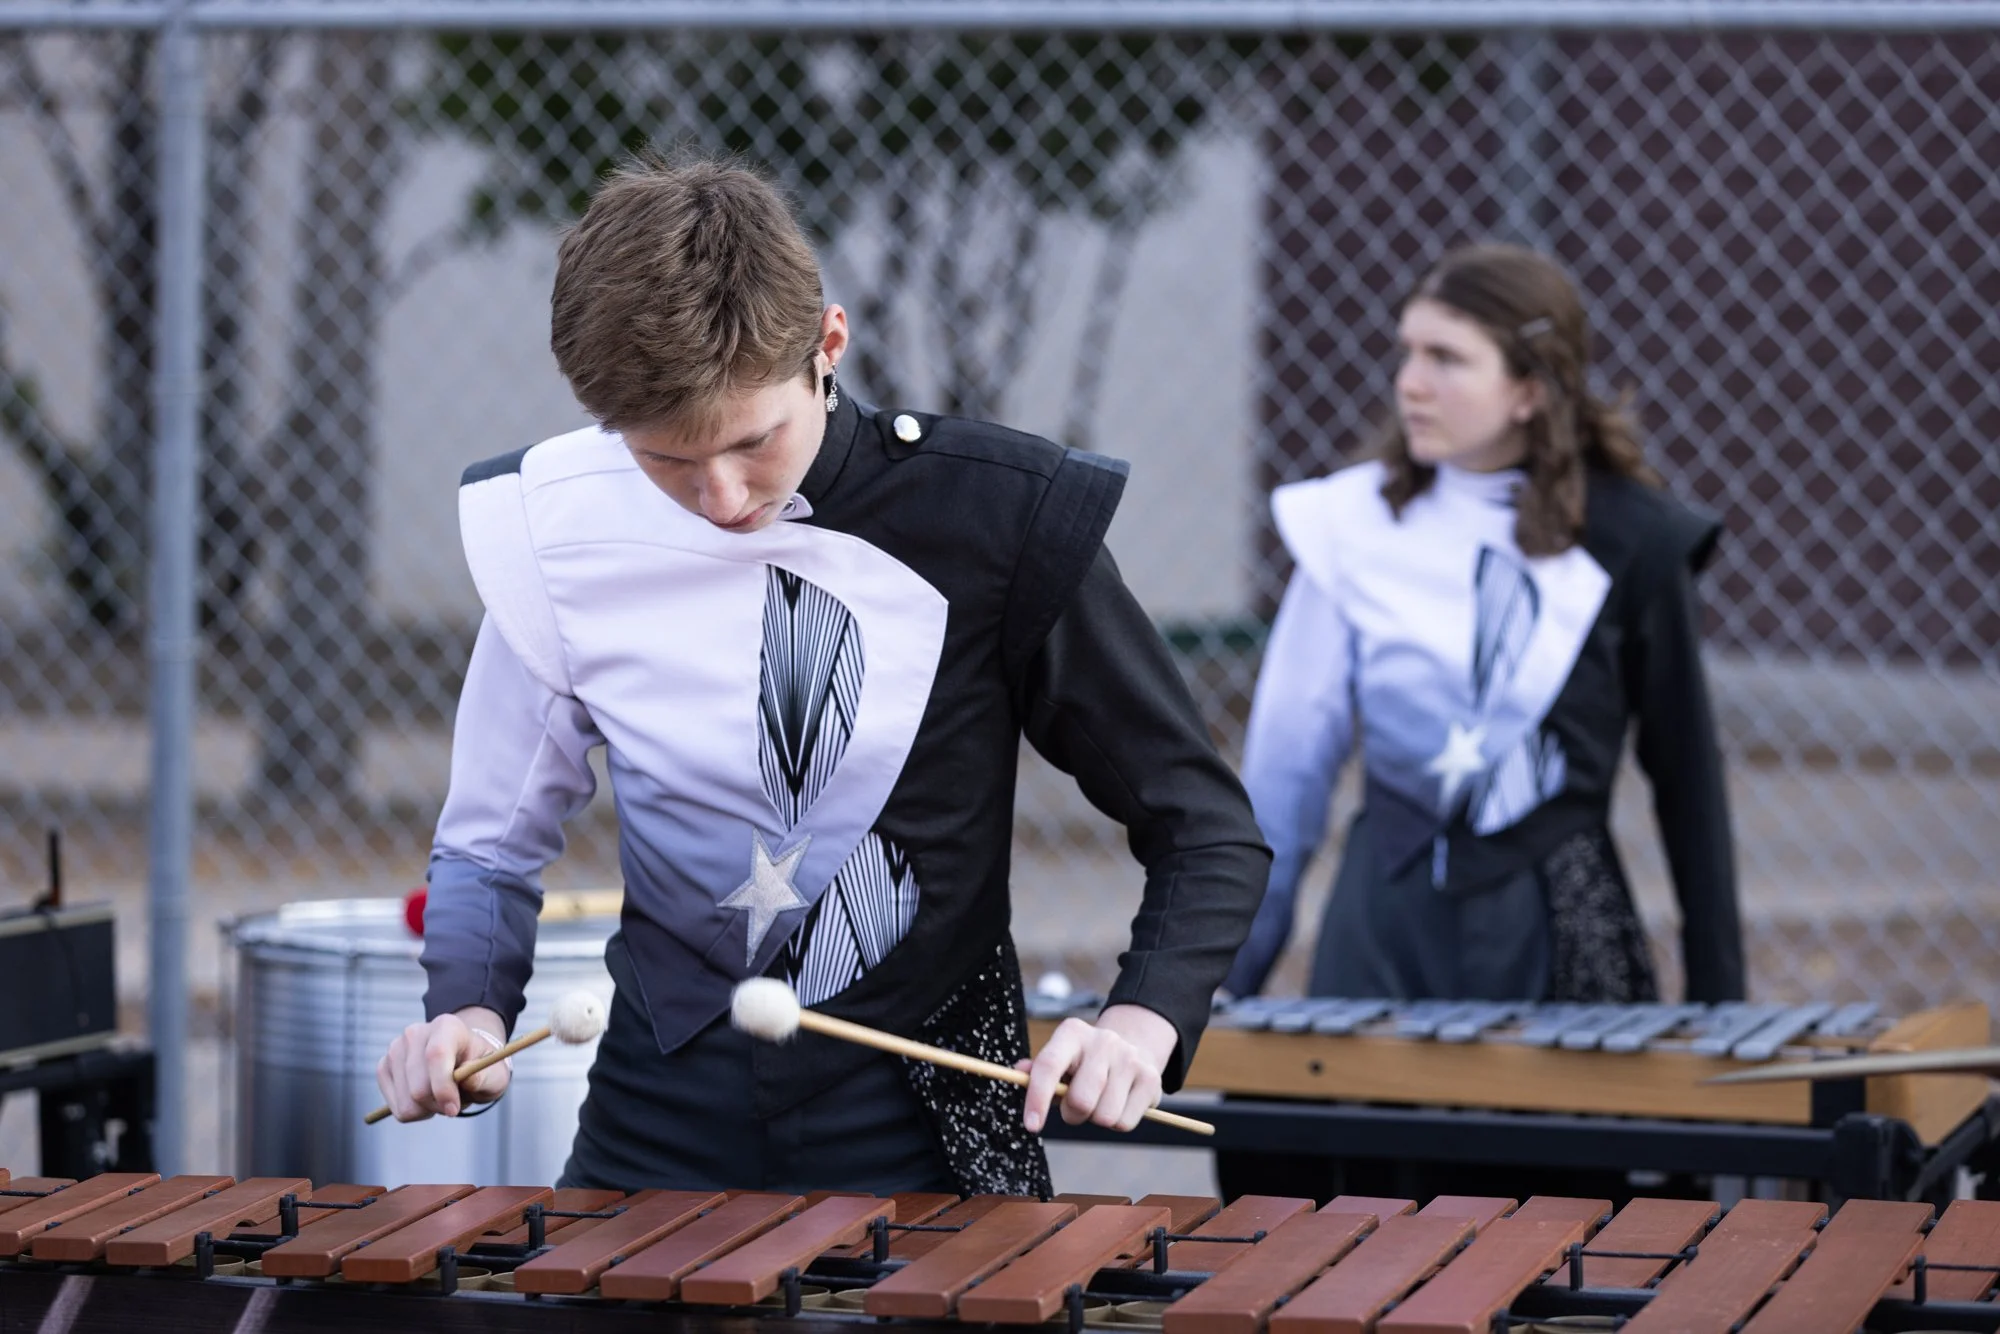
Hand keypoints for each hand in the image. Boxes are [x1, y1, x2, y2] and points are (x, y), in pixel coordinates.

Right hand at [374, 1006, 511, 1120]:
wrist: (463, 1060)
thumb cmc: (480, 1068)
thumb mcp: (495, 1074)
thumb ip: (485, 1077)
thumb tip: (468, 1081)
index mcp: (447, 1026)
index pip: (436, 1055)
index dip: (443, 1087)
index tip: (453, 1109)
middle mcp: (415, 1033)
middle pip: (418, 1087)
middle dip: (439, 1105)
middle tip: (455, 1103)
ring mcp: (395, 1049)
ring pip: (406, 1101)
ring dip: (427, 1109)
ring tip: (441, 1096)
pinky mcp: (384, 1067)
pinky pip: (395, 1107)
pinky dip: (413, 1111)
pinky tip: (425, 1098)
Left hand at [1019, 1004, 1177, 1133]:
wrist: (1132, 1047)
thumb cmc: (1083, 1062)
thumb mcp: (1059, 1059)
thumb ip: (1037, 1071)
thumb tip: (1018, 1073)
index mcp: (1072, 1033)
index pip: (1049, 1066)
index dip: (1036, 1098)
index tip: (1031, 1126)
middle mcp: (1103, 1041)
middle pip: (1080, 1101)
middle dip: (1072, 1114)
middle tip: (1075, 1107)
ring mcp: (1130, 1058)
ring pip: (1104, 1117)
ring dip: (1096, 1119)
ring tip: (1099, 1101)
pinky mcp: (1151, 1078)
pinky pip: (1124, 1123)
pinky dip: (1117, 1122)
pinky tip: (1118, 1102)